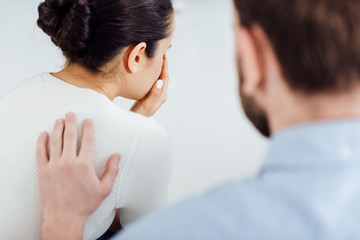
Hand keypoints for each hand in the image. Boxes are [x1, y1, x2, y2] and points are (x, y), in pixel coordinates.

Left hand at [37, 112, 120, 239]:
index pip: (87, 140)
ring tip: (59, 120)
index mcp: (84, 164)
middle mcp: (69, 162)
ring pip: (55, 141)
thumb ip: (112, 170)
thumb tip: (117, 155)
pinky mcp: (43, 171)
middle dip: (71, 122)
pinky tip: (43, 134)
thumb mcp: (104, 189)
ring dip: (57, 128)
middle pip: (69, 136)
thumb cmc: (85, 204)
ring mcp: (54, 165)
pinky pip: (40, 152)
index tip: (88, 120)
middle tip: (71, 113)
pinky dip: (41, 141)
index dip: (88, 128)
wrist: (64, 217)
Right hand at [130, 55, 168, 116]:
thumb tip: (160, 81)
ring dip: (157, 70)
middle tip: (160, 55)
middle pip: (163, 77)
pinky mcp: (149, 96)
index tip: (164, 56)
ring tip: (154, 61)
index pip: (165, 78)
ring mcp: (155, 95)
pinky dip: (151, 76)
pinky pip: (152, 83)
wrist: (134, 124)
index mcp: (161, 95)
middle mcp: (160, 95)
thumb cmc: (140, 115)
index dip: (165, 66)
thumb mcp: (147, 104)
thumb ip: (154, 93)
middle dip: (163, 66)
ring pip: (158, 79)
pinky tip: (146, 72)